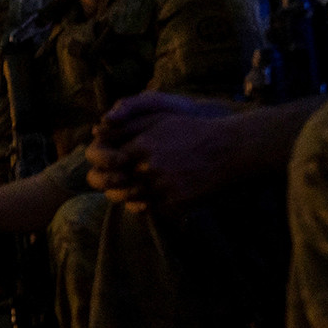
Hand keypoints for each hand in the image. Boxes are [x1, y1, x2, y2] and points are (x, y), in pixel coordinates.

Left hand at [85, 93, 238, 208]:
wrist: (228, 150)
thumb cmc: (192, 132)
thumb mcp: (160, 120)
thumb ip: (129, 126)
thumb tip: (99, 130)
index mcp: (144, 144)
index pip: (109, 159)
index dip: (103, 163)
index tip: (104, 163)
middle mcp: (150, 166)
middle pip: (114, 182)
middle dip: (105, 182)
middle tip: (104, 181)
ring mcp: (163, 186)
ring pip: (129, 197)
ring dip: (121, 195)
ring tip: (121, 190)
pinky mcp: (175, 201)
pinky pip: (149, 207)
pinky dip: (140, 204)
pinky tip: (140, 198)